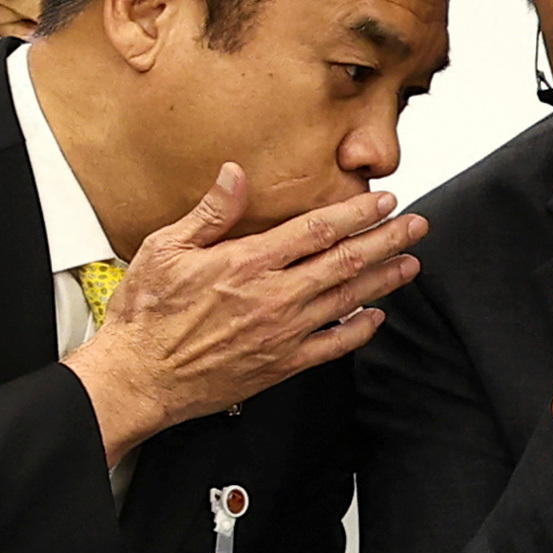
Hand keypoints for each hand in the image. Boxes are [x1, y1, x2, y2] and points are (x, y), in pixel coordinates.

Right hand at [70, 167, 424, 456]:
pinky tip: (375, 317)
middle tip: (414, 225)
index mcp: (246, 264)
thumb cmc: (146, 316)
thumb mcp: (164, 248)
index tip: (381, 201)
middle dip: (386, 240)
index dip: (355, 214)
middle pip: (344, 262)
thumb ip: (209, 213)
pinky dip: (360, 330)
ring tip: (409, 263)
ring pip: (348, 300)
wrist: (138, 377)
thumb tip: (235, 175)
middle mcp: (273, 297)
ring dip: (383, 279)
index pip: (316, 231)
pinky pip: (334, 346)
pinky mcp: (281, 364)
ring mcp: (282, 333)